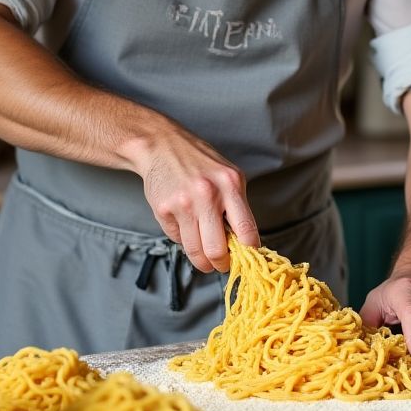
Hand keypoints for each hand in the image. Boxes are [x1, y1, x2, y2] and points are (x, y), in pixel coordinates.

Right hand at [139, 127, 258, 272]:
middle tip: (221, 264)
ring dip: (202, 261)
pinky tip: (185, 227)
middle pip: (217, 249)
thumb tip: (244, 243)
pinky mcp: (163, 210)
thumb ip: (236, 206)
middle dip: (221, 264)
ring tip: (205, 258)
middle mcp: (208, 194)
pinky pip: (177, 239)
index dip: (249, 252)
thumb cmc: (199, 162)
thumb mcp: (227, 176)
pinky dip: (183, 240)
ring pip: (196, 251)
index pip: (246, 230)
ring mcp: (184, 203)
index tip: (248, 259)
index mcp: (231, 184)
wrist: (161, 145)